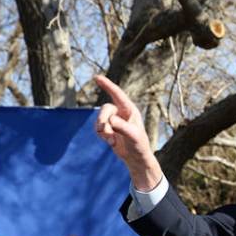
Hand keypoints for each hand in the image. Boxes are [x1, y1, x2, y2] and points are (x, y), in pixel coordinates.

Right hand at [95, 75, 162, 190]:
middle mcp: (121, 113)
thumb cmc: (139, 145)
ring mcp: (114, 121)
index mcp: (130, 110)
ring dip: (103, 131)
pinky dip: (103, 136)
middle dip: (102, 119)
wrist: (136, 158)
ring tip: (111, 142)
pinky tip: (111, 143)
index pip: (117, 94)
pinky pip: (99, 128)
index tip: (97, 77)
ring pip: (100, 120)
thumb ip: (122, 127)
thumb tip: (110, 120)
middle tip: (102, 130)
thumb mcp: (133, 136)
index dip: (107, 85)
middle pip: (105, 109)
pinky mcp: (109, 129)